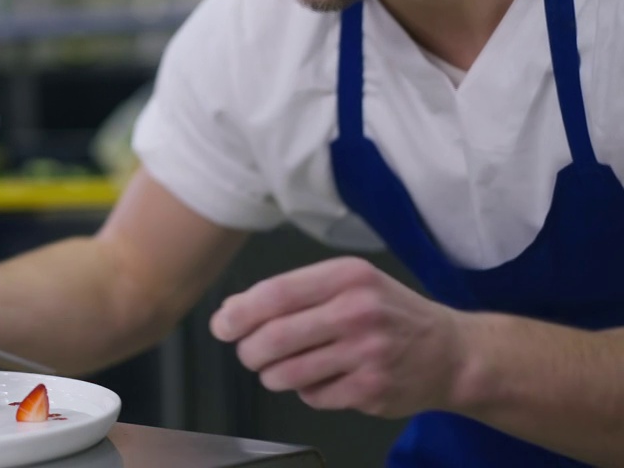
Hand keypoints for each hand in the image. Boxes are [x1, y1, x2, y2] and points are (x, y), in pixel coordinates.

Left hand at [210, 256, 464, 417]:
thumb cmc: (389, 313)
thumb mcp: (349, 285)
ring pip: (288, 373)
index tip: (222, 326)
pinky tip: (325, 378)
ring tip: (283, 368)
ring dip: (273, 375)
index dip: (239, 314)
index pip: (274, 294)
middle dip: (250, 351)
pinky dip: (307, 391)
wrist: (452, 352)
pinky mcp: (372, 391)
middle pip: (274, 338)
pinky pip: (314, 397)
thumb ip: (293, 293)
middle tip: (250, 354)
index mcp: (346, 277)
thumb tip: (232, 310)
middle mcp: (358, 312)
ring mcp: (367, 354)